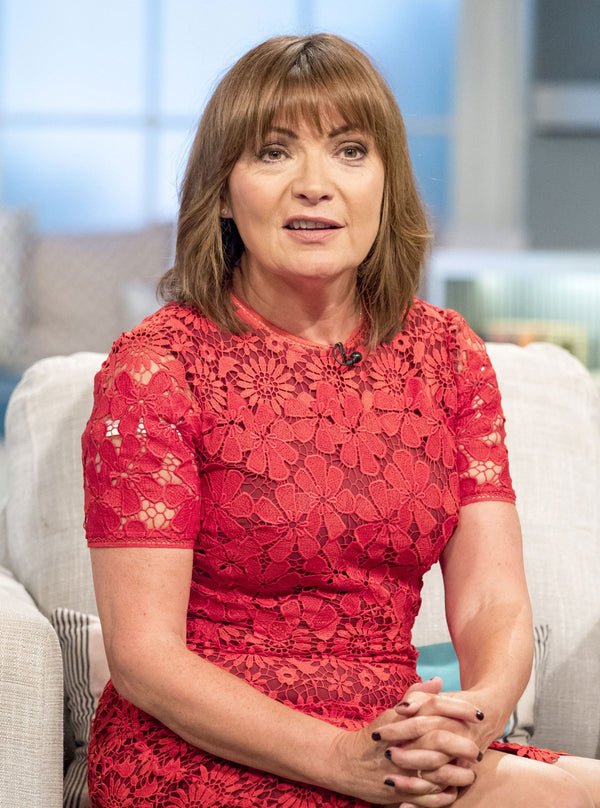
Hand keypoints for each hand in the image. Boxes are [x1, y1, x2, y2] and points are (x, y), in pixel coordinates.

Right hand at [329, 683, 477, 805]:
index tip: (478, 714)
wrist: (345, 762)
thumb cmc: (373, 735)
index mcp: (402, 721)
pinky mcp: (399, 793)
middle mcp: (402, 743)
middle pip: (439, 740)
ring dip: (457, 774)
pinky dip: (442, 795)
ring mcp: (401, 770)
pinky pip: (426, 797)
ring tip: (471, 773)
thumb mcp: (391, 712)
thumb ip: (416, 696)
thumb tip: (438, 680)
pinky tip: (454, 791)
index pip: (436, 709)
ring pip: (436, 772)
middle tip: (477, 749)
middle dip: (463, 744)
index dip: (459, 710)